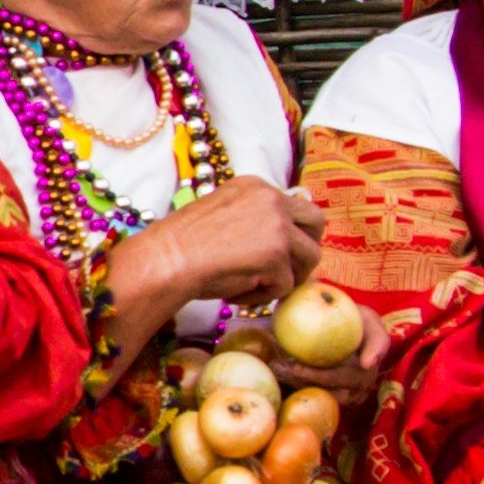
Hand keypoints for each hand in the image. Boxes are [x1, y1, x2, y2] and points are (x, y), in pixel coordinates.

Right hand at [96, 179, 314, 361]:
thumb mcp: (225, 213)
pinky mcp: (276, 257)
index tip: (281, 252)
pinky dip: (262, 296)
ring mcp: (277, 227)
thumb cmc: (184, 243)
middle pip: (316, 224)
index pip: (295, 206)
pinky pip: (285, 286)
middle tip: (289, 270)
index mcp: (257, 186)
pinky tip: (237, 293)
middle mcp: (273, 200)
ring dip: (285, 278)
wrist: (167, 259)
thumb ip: (254, 218)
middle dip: (307, 249)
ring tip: (254, 286)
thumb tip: (281, 242)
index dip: (293, 232)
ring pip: (308, 258)